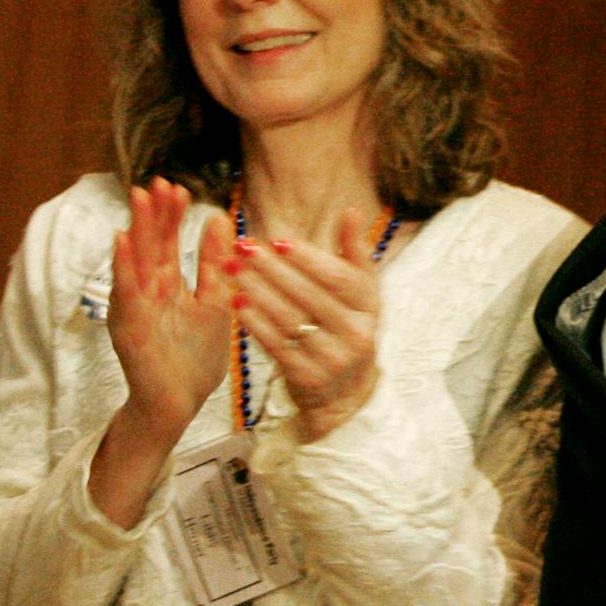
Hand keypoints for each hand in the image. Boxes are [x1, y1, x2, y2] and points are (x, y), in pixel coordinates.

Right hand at [107, 179, 232, 440]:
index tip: (179, 187)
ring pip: (134, 261)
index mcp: (168, 286)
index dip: (171, 215)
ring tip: (139, 198)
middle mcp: (148, 293)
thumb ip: (212, 262)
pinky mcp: (130, 327)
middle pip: (149, 245)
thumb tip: (217, 219)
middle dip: (152, 214)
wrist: (180, 403)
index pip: (167, 242)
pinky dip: (123, 267)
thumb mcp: (214, 300)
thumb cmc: (195, 357)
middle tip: (157, 182)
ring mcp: (136, 309)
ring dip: (136, 230)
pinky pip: (126, 293)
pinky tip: (122, 242)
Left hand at [229, 211, 384, 443]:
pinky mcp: (308, 377)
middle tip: (243, 248)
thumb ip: (353, 252)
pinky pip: (277, 346)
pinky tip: (238, 303)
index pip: (338, 277)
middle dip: (273, 269)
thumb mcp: (362, 291)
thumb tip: (350, 211)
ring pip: (290, 319)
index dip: (308, 258)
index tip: (276, 240)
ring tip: (233, 270)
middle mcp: (356, 333)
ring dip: (258, 291)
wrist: (347, 393)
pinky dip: (256, 323)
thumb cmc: (349, 327)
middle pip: (309, 296)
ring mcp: (333, 358)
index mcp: (371, 306)